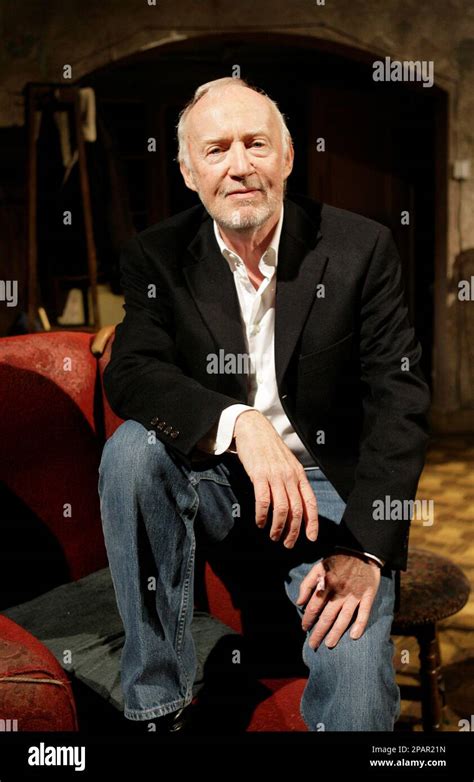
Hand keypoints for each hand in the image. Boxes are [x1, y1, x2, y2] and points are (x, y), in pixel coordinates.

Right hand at [233, 410, 318, 547]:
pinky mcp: (259, 475)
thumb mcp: (287, 463)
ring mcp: (275, 476)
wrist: (253, 429)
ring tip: (273, 536)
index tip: (310, 538)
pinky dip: (263, 516)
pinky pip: (264, 501)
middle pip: (296, 510)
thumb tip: (294, 503)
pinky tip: (260, 522)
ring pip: (281, 509)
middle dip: (293, 531)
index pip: (310, 502)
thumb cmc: (269, 448)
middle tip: (287, 543)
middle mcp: (290, 476)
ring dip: (278, 527)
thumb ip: (292, 481)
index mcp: (299, 475)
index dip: (312, 522)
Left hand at [296, 553, 380, 648]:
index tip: (304, 627)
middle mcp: (340, 591)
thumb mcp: (319, 566)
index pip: (314, 607)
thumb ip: (307, 584)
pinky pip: (364, 612)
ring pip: (344, 618)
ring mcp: (355, 595)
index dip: (307, 619)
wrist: (362, 550)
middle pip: (327, 616)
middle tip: (313, 645)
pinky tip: (354, 636)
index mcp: (326, 584)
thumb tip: (299, 602)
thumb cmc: (338, 560)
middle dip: (318, 632)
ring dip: (336, 633)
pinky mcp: (368, 595)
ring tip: (329, 644)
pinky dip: (360, 624)